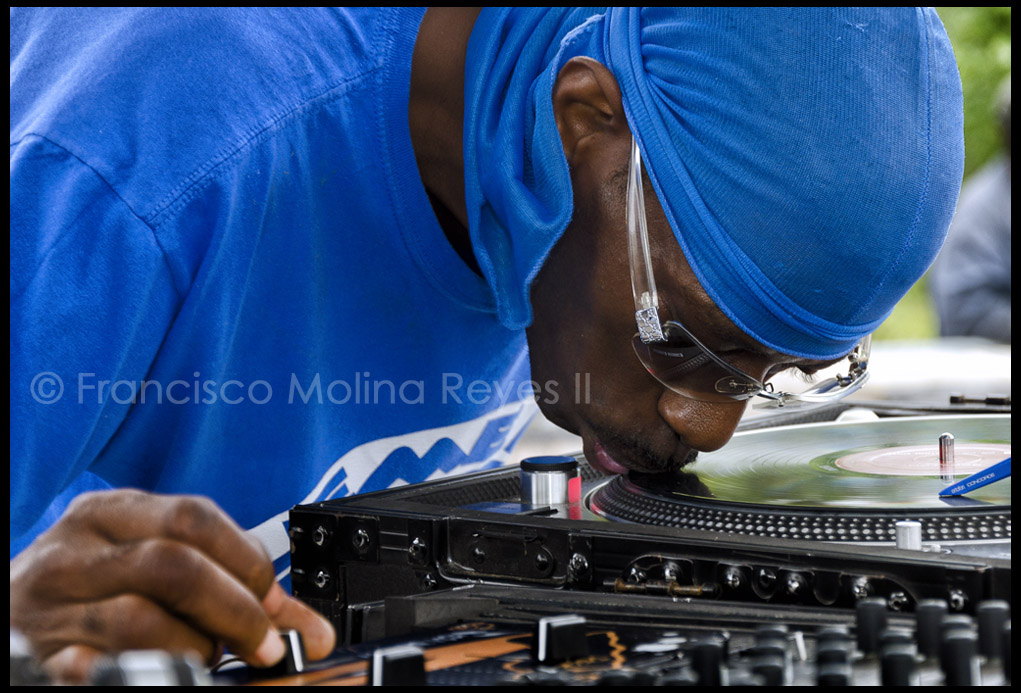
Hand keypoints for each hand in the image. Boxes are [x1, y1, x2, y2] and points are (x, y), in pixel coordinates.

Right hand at [10, 489, 334, 681]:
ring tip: (202, 659)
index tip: (276, 603)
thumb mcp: (148, 565)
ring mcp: (49, 608)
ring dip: (193, 648)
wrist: (5, 619)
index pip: (194, 517)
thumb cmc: (89, 590)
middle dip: (235, 610)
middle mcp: (73, 553)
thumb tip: (311, 629)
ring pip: (140, 621)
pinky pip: (96, 669)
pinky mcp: (37, 659)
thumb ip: (226, 584)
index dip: (248, 562)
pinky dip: (141, 671)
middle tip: (264, 645)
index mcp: (108, 514)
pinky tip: (163, 675)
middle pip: (174, 565)